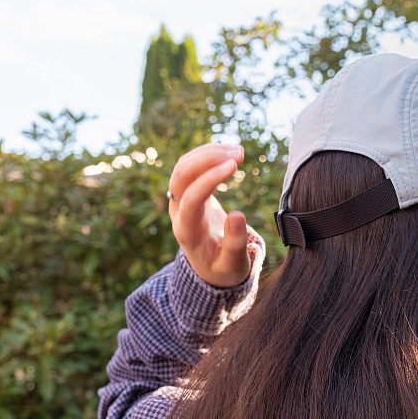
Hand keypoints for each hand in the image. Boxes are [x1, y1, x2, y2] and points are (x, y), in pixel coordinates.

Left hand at [168, 143, 251, 286]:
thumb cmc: (224, 267)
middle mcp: (178, 212)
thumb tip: (238, 215)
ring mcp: (180, 199)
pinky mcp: (188, 191)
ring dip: (210, 153)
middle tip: (239, 153)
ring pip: (185, 166)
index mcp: (188, 231)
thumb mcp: (233, 264)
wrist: (210, 266)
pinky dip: (209, 154)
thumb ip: (235, 243)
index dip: (210, 179)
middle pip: (181, 175)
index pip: (191, 198)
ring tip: (239, 150)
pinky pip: (191, 166)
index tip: (234, 165)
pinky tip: (228, 152)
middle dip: (208, 158)